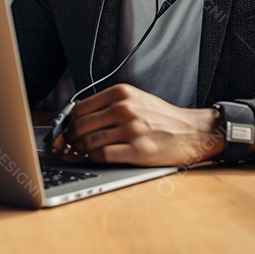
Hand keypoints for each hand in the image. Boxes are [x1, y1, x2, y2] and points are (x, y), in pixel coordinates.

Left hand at [50, 84, 223, 166]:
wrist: (192, 131)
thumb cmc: (162, 118)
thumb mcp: (136, 100)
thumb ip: (108, 106)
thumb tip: (76, 120)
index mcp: (122, 93)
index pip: (81, 107)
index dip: (66, 123)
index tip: (62, 132)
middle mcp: (125, 108)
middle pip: (80, 125)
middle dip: (68, 139)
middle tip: (66, 147)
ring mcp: (132, 129)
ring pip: (89, 141)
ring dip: (79, 151)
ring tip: (79, 154)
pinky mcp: (138, 150)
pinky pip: (103, 155)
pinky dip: (93, 159)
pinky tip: (95, 159)